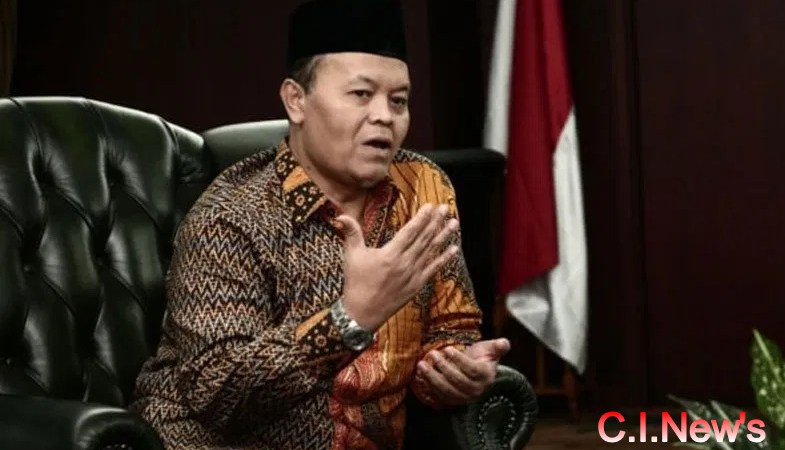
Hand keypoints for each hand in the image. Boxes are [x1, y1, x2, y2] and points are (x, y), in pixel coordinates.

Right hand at [334, 203, 458, 330]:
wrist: (362, 313)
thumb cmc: (356, 283)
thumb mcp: (351, 255)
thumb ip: (351, 232)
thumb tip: (341, 214)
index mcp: (390, 254)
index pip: (410, 232)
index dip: (421, 218)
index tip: (431, 206)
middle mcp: (404, 264)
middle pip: (424, 239)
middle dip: (436, 222)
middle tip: (446, 208)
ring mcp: (413, 275)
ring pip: (431, 252)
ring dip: (444, 236)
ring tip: (454, 223)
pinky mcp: (416, 286)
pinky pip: (433, 269)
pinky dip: (444, 259)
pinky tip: (454, 249)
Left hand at [415, 338, 510, 405]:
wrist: (475, 371)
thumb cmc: (482, 357)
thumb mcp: (490, 349)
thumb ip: (498, 346)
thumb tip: (504, 343)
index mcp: (486, 376)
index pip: (471, 370)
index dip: (459, 360)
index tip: (448, 349)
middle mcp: (476, 390)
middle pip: (457, 381)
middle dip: (443, 367)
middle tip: (432, 354)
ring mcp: (464, 398)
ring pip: (447, 391)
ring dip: (432, 378)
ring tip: (422, 365)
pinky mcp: (453, 401)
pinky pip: (440, 396)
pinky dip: (429, 386)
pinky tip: (420, 375)